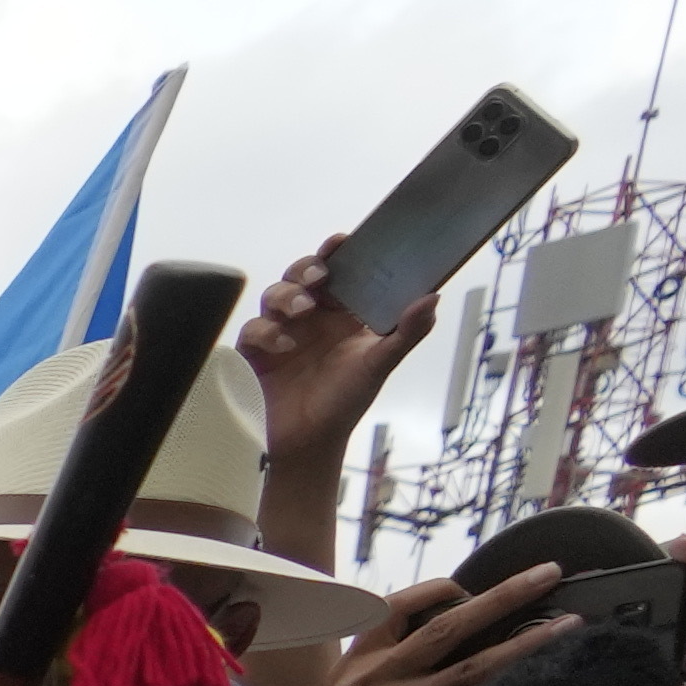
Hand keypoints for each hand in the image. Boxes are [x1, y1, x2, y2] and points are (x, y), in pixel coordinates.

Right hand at [236, 235, 434, 474]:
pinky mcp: (255, 353)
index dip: (337, 253)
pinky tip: (283, 344)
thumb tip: (432, 297)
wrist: (309, 443)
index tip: (341, 242)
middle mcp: (311, 317)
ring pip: (274, 295)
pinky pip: (253, 329)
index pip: (340, 271)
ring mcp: (281, 332)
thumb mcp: (381, 364)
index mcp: (342, 313)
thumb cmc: (345, 402)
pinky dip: (266, 331)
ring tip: (301, 311)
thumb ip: (408, 331)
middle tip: (318, 278)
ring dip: (286, 296)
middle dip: (306, 269)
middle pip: (301, 275)